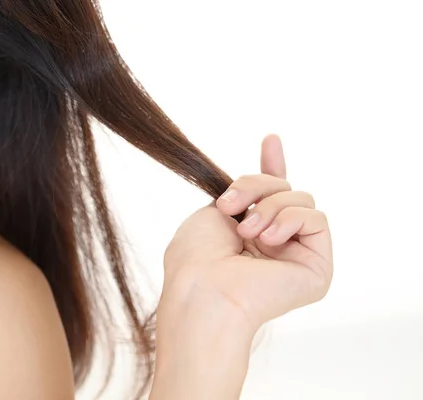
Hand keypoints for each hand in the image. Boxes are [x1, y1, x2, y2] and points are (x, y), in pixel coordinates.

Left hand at [161, 134, 332, 332]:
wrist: (204, 289)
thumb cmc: (196, 256)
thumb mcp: (212, 213)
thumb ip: (242, 196)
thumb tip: (259, 187)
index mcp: (246, 233)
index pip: (269, 195)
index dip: (271, 166)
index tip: (270, 139)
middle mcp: (273, 244)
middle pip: (284, 188)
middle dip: (255, 185)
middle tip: (229, 207)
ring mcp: (295, 255)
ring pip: (302, 199)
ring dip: (271, 206)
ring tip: (249, 232)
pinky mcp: (317, 267)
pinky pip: (318, 219)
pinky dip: (291, 219)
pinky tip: (270, 240)